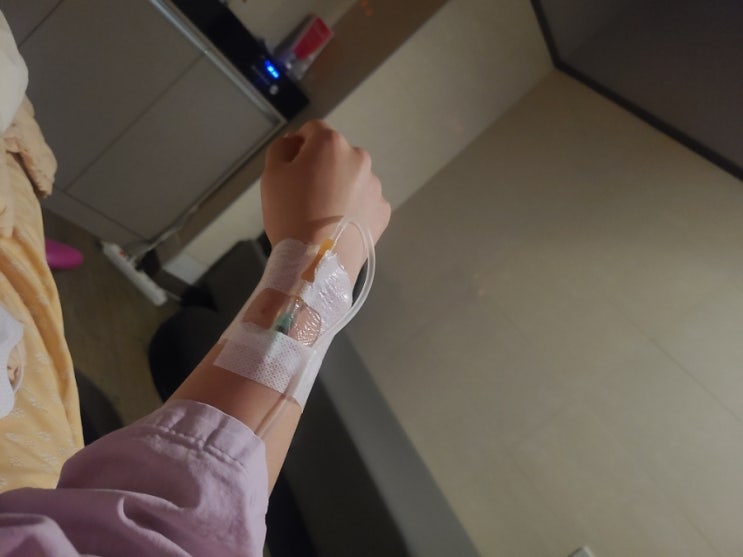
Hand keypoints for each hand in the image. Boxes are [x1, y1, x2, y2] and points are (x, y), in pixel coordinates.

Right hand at [261, 120, 390, 279]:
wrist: (317, 262)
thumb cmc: (290, 214)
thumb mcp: (271, 176)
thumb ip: (281, 148)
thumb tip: (295, 142)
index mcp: (331, 144)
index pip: (312, 130)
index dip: (298, 147)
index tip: (290, 170)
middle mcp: (360, 158)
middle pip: (335, 154)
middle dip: (321, 167)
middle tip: (305, 196)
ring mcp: (375, 186)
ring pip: (352, 179)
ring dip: (340, 187)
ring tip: (323, 215)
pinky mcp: (383, 211)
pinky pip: (364, 202)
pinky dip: (354, 208)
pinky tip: (339, 225)